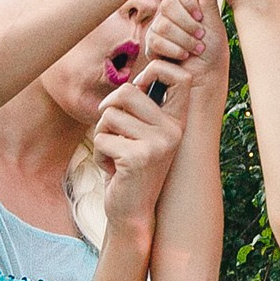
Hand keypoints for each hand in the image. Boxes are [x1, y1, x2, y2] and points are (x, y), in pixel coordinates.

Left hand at [93, 50, 193, 238]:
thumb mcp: (142, 134)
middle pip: (127, 91)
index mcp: (177, 121)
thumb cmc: (130, 168)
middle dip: (108, 110)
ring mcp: (158, 143)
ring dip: (103, 136)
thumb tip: (131, 82)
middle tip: (112, 133)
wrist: (132, 211)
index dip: (155, 70)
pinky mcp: (138, 157)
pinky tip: (114, 171)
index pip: (179, 76)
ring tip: (116, 156)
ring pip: (109, 116)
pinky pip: (102, 138)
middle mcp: (173, 130)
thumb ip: (141, 110)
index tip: (139, 87)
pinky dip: (100, 155)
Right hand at [145, 0, 228, 94]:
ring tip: (196, 49)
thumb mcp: (215, 26)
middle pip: (168, 3)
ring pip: (162, 24)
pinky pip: (156, 41)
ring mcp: (159, 28)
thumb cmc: (213, 53)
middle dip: (187, 23)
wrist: (205, 78)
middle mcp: (170, 13)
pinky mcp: (152, 45)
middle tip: (200, 36)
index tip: (199, 15)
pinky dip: (174, 50)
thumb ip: (209, 4)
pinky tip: (184, 56)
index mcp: (187, 4)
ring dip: (183, 39)